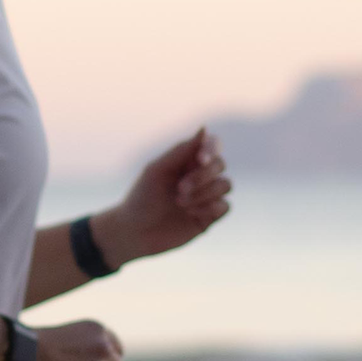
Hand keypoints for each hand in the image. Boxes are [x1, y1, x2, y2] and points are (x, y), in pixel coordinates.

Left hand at [101, 129, 231, 265]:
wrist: (135, 232)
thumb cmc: (142, 197)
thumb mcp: (158, 170)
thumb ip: (182, 150)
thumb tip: (204, 128)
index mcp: (187, 161)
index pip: (211, 145)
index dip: (212, 149)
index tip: (200, 159)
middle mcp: (200, 176)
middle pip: (220, 164)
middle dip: (202, 176)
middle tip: (180, 189)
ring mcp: (206, 197)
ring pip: (225, 185)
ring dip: (204, 193)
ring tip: (180, 203)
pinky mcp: (210, 217)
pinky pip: (226, 206)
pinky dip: (211, 207)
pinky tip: (192, 214)